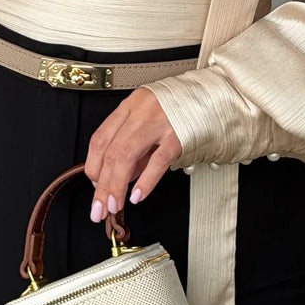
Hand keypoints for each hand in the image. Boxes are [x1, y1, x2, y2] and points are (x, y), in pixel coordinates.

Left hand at [84, 88, 182, 221]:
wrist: (211, 97)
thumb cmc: (179, 108)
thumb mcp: (148, 121)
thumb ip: (133, 147)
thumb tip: (117, 178)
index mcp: (130, 105)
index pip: (101, 138)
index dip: (93, 165)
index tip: (94, 186)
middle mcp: (141, 111)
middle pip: (112, 150)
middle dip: (102, 184)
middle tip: (100, 207)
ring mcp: (160, 122)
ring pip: (127, 155)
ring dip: (116, 185)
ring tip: (114, 205)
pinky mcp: (179, 136)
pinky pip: (158, 160)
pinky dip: (145, 181)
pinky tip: (137, 195)